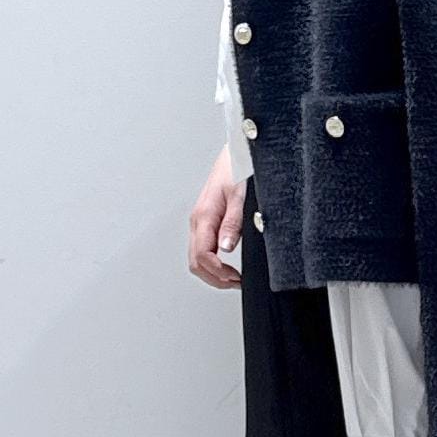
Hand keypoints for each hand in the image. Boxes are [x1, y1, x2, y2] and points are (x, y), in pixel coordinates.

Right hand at [189, 145, 245, 288]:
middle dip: (214, 278)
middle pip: (195, 262)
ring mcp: (199, 222)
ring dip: (213, 273)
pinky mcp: (205, 221)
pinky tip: (226, 266)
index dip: (217, 272)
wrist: (236, 153)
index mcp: (204, 216)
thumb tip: (225, 248)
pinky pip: (202, 249)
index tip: (235, 278)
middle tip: (235, 283)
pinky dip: (212, 263)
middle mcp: (197, 221)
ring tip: (232, 279)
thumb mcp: (240, 196)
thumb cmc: (237, 168)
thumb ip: (232, 223)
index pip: (202, 255)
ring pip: (197, 258)